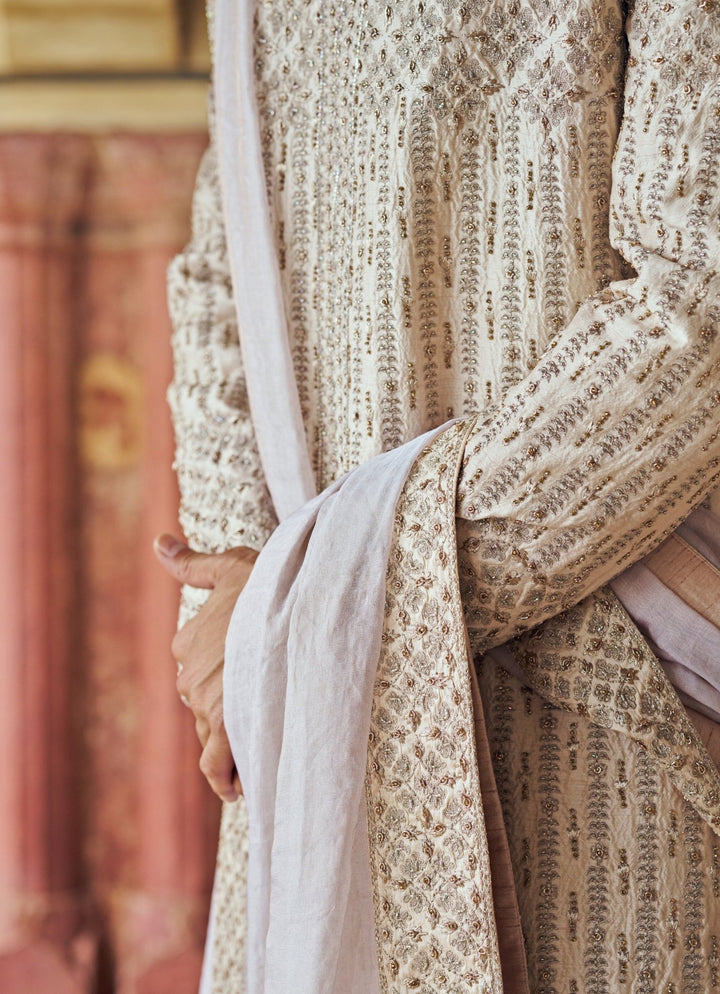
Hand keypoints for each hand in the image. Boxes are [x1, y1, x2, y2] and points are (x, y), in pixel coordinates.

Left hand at [153, 533, 257, 802]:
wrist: (295, 603)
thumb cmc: (268, 582)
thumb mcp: (229, 565)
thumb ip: (191, 564)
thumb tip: (158, 543)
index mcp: (186, 642)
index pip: (197, 674)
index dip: (225, 681)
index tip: (248, 683)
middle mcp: (188, 676)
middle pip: (204, 708)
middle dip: (228, 715)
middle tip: (262, 715)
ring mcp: (204, 702)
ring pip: (211, 736)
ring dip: (230, 746)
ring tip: (258, 750)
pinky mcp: (224, 724)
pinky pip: (217, 763)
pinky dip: (225, 777)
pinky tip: (238, 787)